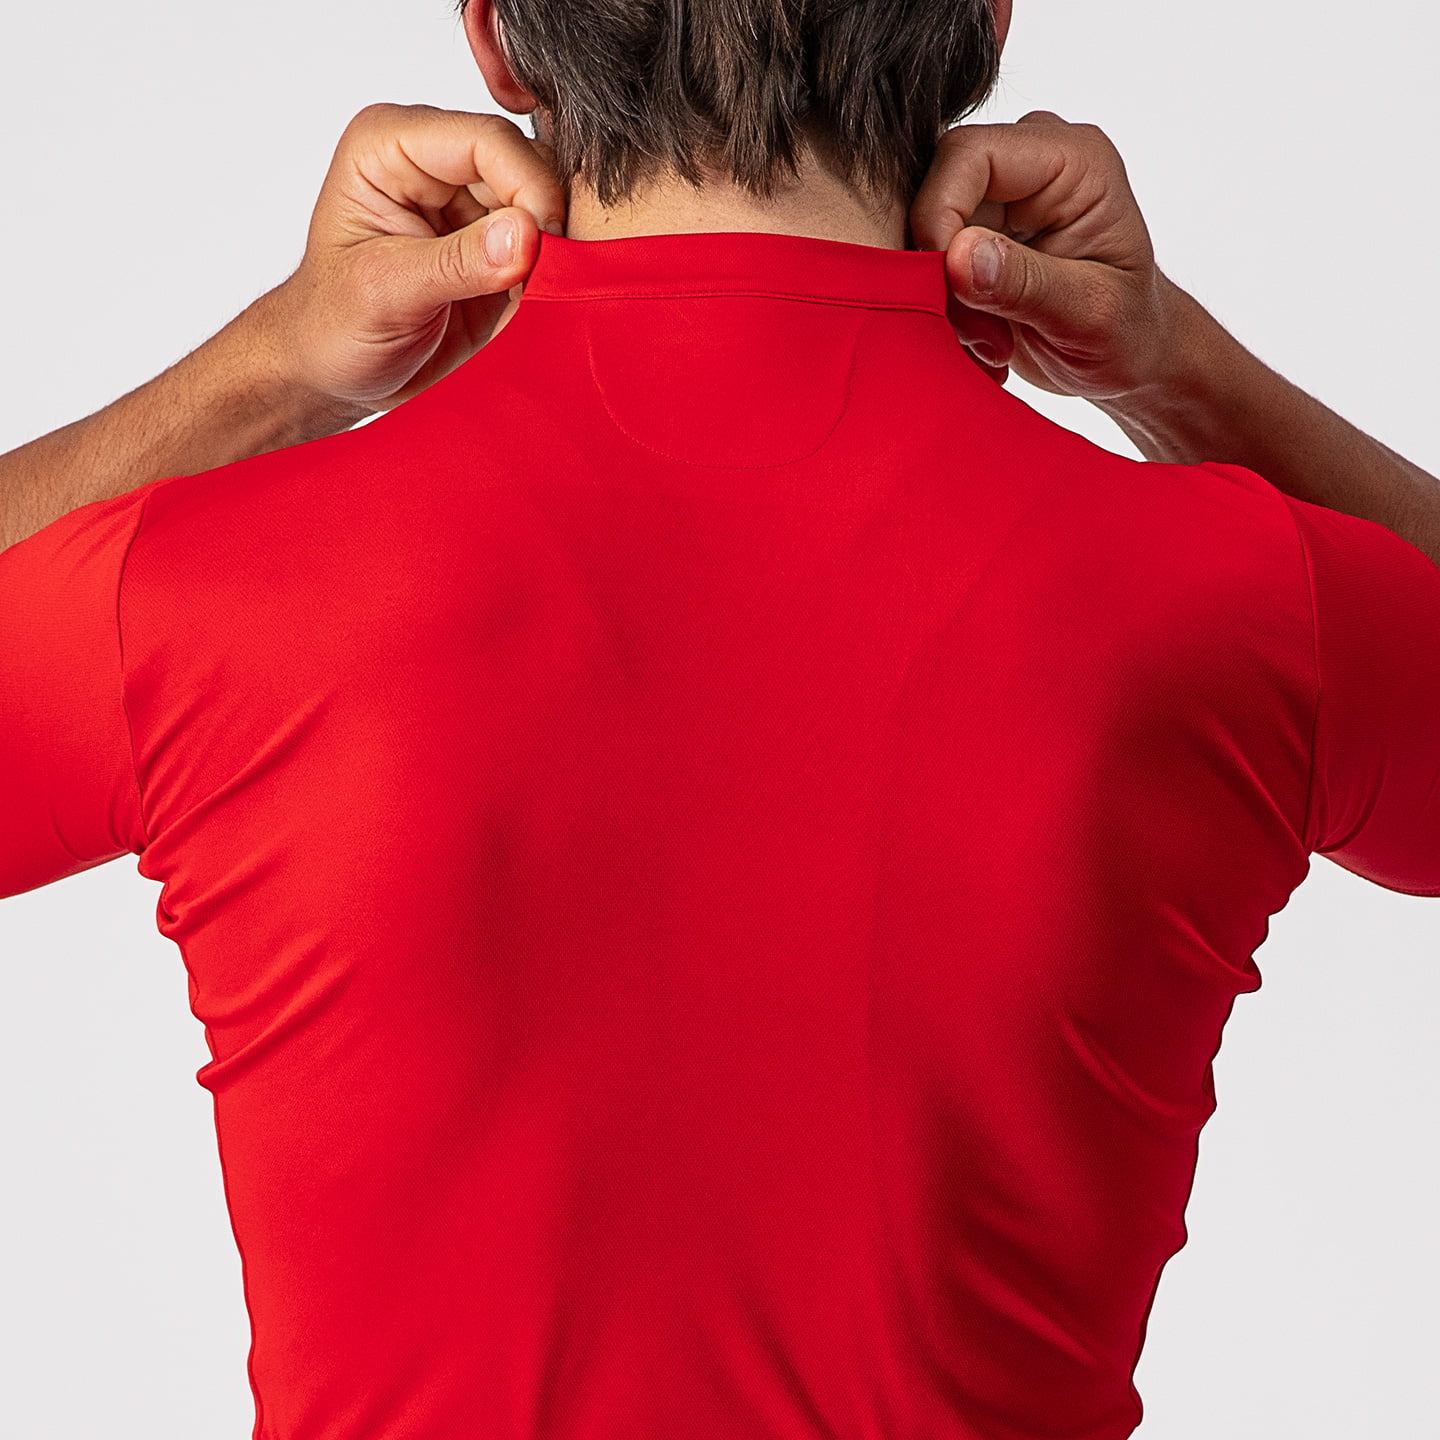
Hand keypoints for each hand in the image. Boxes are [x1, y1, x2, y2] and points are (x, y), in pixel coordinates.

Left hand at [264, 104, 564, 413]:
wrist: (334, 373)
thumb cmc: (332, 326)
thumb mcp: (384, 293)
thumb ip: (456, 263)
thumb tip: (525, 235)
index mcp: (392, 146)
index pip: (487, 141)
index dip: (528, 188)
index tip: (541, 247)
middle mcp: (436, 164)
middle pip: (527, 167)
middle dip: (545, 223)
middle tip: (543, 280)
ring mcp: (469, 205)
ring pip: (546, 207)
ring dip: (553, 254)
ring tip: (531, 299)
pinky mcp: (495, 248)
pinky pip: (547, 249)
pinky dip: (551, 278)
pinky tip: (528, 308)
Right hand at [908, 111, 1180, 399]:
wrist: (1128, 359)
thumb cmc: (1128, 332)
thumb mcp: (1090, 316)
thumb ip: (1026, 283)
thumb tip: (958, 256)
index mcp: (1072, 160)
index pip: (970, 154)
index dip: (939, 214)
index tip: (946, 285)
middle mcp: (1030, 164)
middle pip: (937, 189)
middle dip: (941, 269)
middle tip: (978, 332)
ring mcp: (999, 197)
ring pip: (924, 232)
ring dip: (942, 297)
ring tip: (989, 343)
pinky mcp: (974, 234)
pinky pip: (929, 262)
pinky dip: (943, 308)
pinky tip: (982, 339)